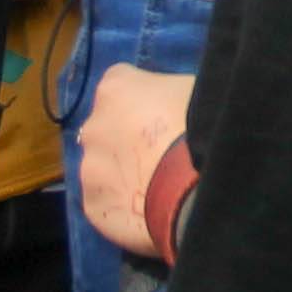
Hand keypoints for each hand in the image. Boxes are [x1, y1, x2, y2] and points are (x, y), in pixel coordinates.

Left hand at [75, 63, 194, 258]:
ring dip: (124, 172)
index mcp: (116, 89)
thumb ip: (171, 93)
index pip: (122, 82)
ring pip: (104, 167)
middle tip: (163, 151)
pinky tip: (150, 209)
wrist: (197, 188)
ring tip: (160, 186)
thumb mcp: (196, 89)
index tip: (165, 112)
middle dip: (128, 137)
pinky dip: (124, 204)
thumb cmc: (203, 127)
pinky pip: (108, 202)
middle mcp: (93, 126)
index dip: (144, 98)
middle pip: (107, 127)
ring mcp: (88, 169)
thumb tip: (175, 100)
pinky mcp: (93, 207)